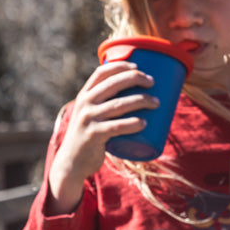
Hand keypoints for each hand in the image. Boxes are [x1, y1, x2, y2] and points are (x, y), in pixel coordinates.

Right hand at [44, 61, 158, 213]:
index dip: (120, 66)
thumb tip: (136, 94)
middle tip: (153, 82)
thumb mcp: (91, 115)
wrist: (72, 163)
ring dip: (141, 100)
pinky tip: (144, 123)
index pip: (102, 72)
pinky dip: (132, 124)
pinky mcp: (93, 136)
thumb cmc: (90, 136)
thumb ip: (105, 105)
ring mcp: (88, 119)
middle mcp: (84, 104)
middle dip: (136, 79)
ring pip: (118, 104)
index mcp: (84, 95)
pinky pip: (116, 127)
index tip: (138, 66)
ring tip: (157, 102)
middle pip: (113, 84)